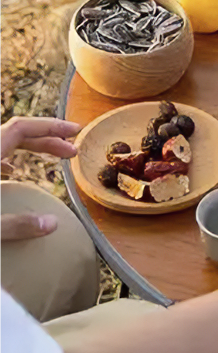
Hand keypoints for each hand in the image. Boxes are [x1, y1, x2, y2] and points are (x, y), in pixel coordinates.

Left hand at [0, 116, 79, 241]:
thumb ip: (16, 225)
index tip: (76, 131)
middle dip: (48, 138)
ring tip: (54, 156)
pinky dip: (9, 156)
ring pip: (4, 142)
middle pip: (16, 132)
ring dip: (31, 146)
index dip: (50, 126)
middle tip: (74, 150)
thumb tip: (53, 224)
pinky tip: (13, 170)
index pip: (21, 128)